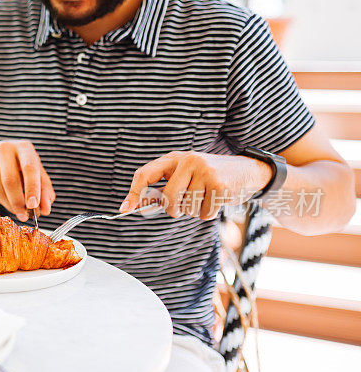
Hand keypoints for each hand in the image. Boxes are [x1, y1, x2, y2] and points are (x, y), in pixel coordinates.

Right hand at [0, 140, 54, 220]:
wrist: (4, 160)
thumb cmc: (26, 168)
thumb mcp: (39, 175)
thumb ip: (45, 192)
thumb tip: (45, 210)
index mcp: (24, 147)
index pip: (29, 168)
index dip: (32, 188)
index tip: (33, 205)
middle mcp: (5, 149)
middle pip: (10, 180)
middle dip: (18, 202)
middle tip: (25, 216)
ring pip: (0, 189)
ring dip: (11, 205)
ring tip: (21, 212)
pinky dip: (4, 203)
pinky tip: (11, 202)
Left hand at [120, 151, 272, 219]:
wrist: (247, 170)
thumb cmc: (208, 177)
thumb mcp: (184, 176)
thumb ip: (162, 188)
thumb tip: (134, 207)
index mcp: (174, 158)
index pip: (145, 174)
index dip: (134, 193)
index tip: (124, 209)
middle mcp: (188, 160)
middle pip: (168, 199)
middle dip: (174, 209)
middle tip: (184, 206)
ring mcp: (205, 171)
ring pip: (187, 208)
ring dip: (194, 210)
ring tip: (205, 196)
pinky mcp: (220, 184)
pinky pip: (203, 213)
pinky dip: (208, 213)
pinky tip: (216, 200)